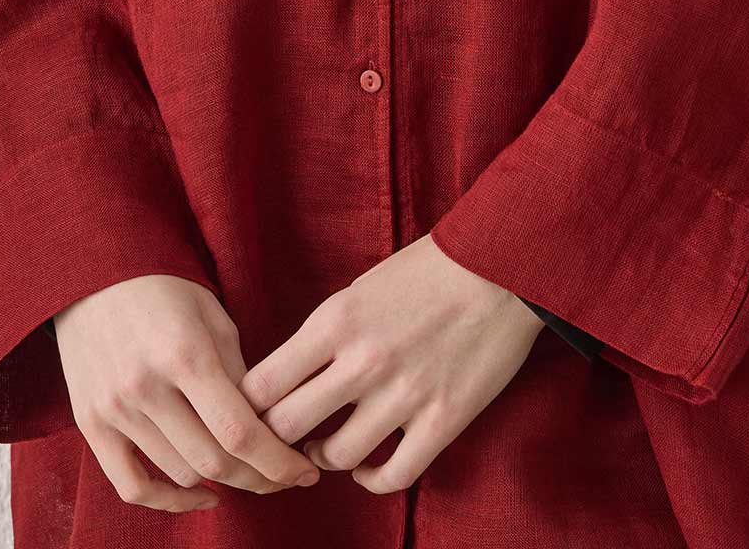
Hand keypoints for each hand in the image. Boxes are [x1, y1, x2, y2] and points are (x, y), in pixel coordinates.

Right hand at [52, 273, 325, 512]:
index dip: (278, 463)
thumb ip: (239, 373)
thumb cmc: (166, 288)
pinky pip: (132, 486)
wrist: (94, 272)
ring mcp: (114, 409)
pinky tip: (202, 495)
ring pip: (181, 474)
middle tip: (284, 478)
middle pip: (214, 462)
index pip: (240, 432)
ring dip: (221, 481)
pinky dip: (169, 502)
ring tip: (246, 469)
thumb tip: (267, 429)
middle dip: (260, 479)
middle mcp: (146, 386)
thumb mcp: (213, 315)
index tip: (304, 473)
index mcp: (185, 353)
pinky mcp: (90, 424)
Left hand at [235, 234, 545, 494]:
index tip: (253, 412)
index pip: (261, 385)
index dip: (248, 406)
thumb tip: (290, 379)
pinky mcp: (442, 420)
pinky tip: (368, 467)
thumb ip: (325, 335)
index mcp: (335, 321)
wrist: (500, 267)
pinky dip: (371, 479)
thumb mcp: (360, 289)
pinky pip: (392, 475)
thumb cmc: (426, 272)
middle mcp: (362, 361)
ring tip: (328, 445)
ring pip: (335, 457)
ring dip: (324, 458)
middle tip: (283, 439)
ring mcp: (403, 395)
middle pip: (286, 427)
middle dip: (276, 439)